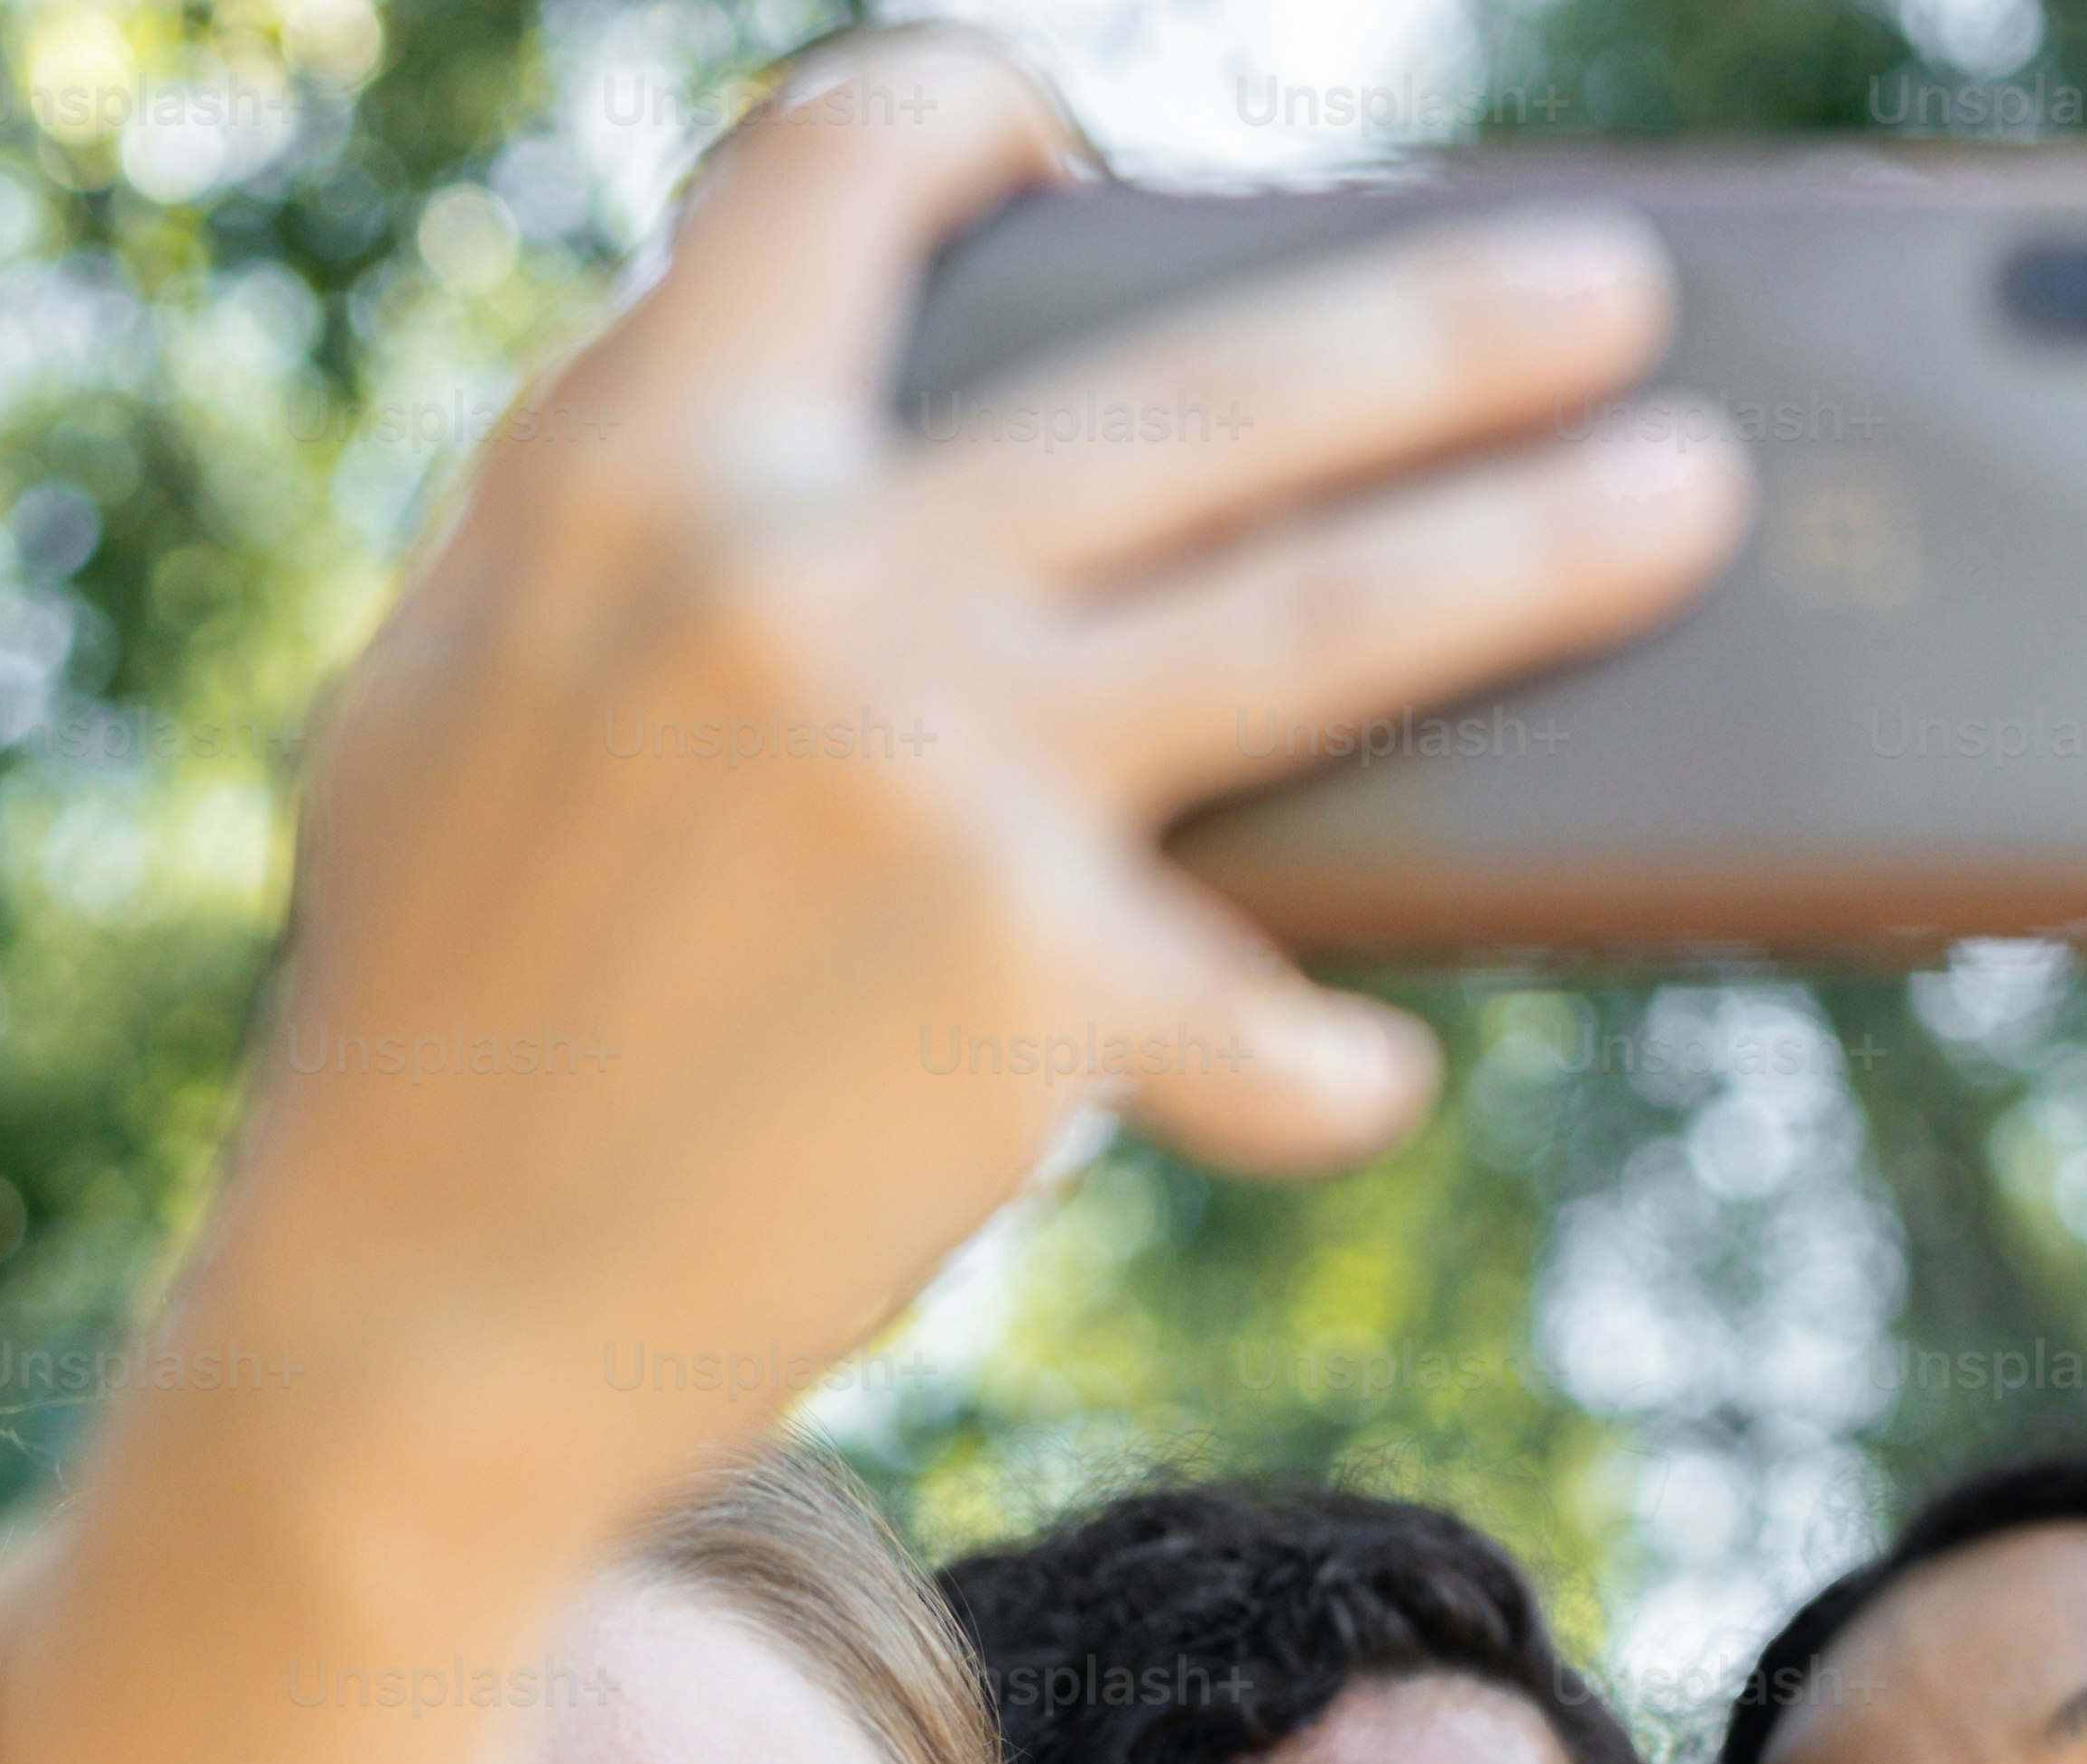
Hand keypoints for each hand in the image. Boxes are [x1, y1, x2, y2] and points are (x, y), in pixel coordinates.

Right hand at [179, 25, 1748, 1430]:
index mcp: (635, 462)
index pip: (846, 168)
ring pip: (1318, 615)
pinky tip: (1361, 1078)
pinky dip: (1317, 1066)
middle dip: (1441, 323)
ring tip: (1678, 504)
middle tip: (1613, 294)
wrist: (408, 1320)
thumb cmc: (436, 1014)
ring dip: (1532, 547)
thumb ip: (627, 525)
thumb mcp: (465, 684)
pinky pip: (1257, 1017)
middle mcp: (800, 578)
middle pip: (1203, 391)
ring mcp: (931, 777)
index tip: (1078, 150)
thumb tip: (804, 432)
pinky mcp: (1025, 989)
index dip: (975, 119)